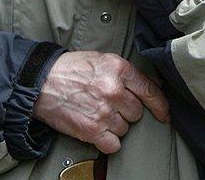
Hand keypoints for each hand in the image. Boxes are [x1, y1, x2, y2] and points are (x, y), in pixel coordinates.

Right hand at [32, 50, 169, 153]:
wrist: (40, 82)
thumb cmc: (70, 69)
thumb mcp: (103, 60)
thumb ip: (127, 73)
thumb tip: (152, 87)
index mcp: (119, 69)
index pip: (149, 90)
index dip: (160, 105)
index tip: (164, 114)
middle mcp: (114, 90)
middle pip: (136, 112)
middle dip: (125, 111)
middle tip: (108, 104)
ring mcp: (103, 111)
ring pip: (125, 129)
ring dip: (114, 125)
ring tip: (97, 113)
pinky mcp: (91, 130)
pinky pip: (113, 144)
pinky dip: (107, 141)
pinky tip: (97, 130)